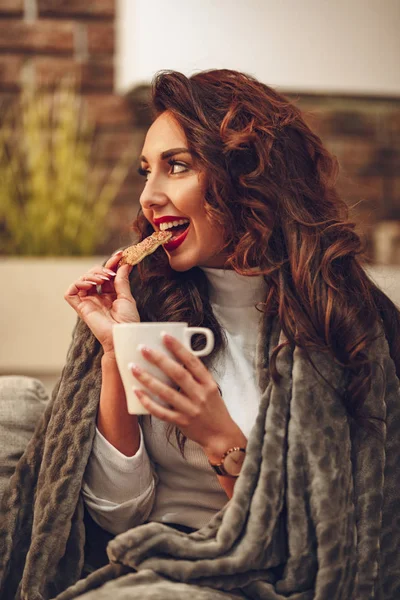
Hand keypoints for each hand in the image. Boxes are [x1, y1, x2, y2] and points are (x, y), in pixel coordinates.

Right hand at [64, 251, 139, 353]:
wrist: (123, 335)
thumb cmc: (127, 321)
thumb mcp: (126, 296)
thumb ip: (122, 280)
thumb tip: (124, 264)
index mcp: (109, 296)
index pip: (106, 275)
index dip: (111, 264)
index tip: (121, 254)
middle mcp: (97, 298)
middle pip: (92, 275)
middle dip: (101, 268)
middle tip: (111, 272)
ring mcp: (88, 303)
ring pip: (82, 280)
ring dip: (92, 275)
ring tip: (104, 278)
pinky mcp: (80, 308)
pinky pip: (70, 292)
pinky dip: (79, 284)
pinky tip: (91, 285)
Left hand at [129, 333, 245, 456]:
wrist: (221, 436)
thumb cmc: (215, 409)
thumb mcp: (211, 389)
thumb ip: (197, 375)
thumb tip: (178, 357)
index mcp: (208, 383)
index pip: (192, 362)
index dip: (178, 348)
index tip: (164, 336)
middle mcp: (200, 395)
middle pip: (178, 374)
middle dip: (159, 359)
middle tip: (143, 349)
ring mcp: (190, 410)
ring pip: (166, 392)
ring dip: (148, 379)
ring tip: (134, 368)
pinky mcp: (181, 422)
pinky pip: (161, 412)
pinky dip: (148, 402)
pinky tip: (137, 392)